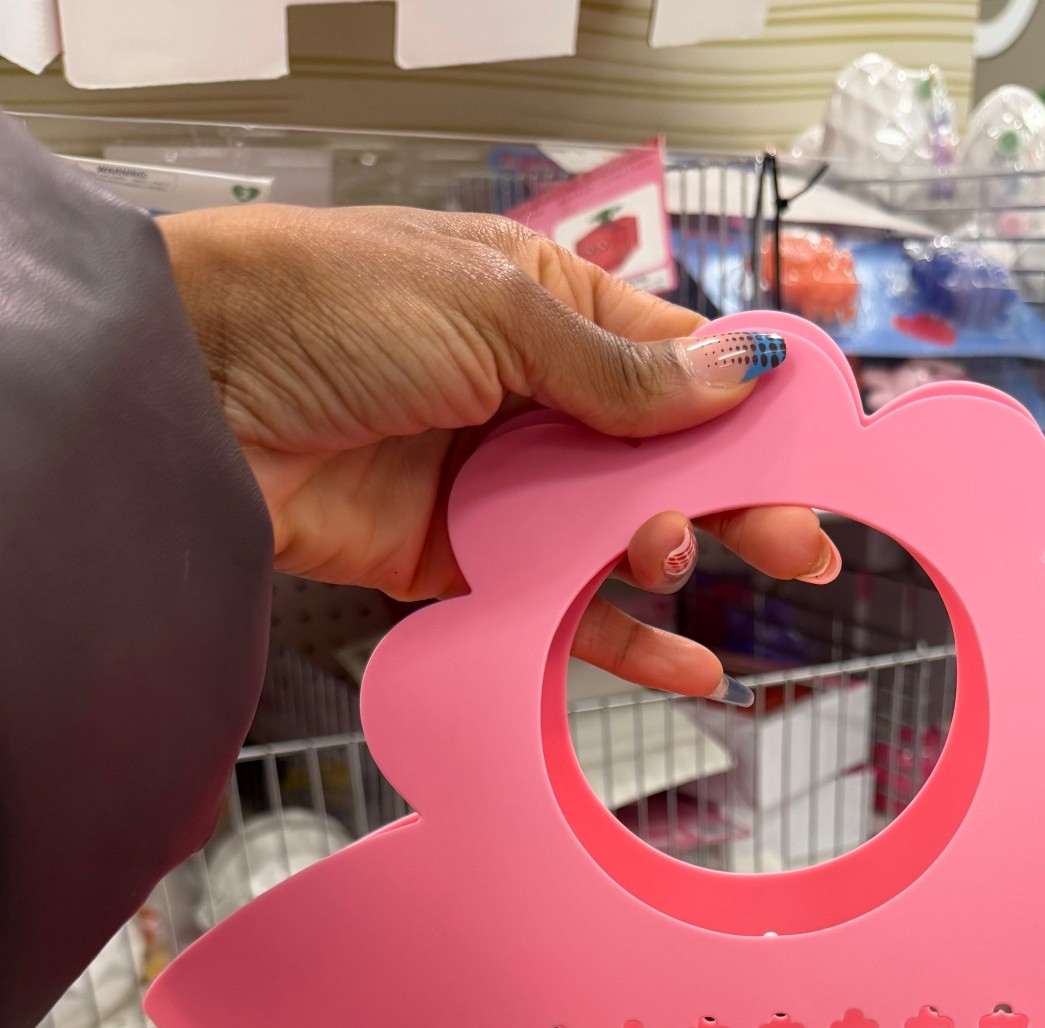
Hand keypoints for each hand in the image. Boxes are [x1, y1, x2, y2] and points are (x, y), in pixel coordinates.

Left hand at [158, 204, 838, 697]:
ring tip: (675, 564)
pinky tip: (684, 668)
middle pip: (661, 461)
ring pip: (614, 540)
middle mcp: (532, 399)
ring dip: (664, 561)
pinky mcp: (462, 567)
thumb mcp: (493, 313)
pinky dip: (620, 642)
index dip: (748, 408)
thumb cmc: (323, 308)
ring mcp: (499, 487)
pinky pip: (559, 609)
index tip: (815, 453)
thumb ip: (618, 371)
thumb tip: (736, 374)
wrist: (195, 395)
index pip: (677, 362)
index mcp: (548, 308)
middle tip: (797, 543)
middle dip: (733, 500)